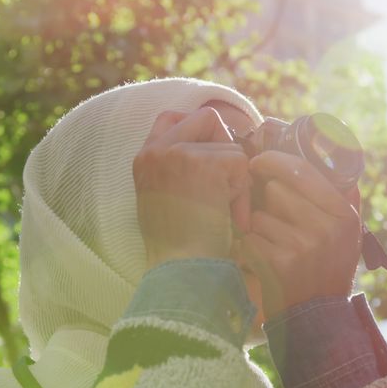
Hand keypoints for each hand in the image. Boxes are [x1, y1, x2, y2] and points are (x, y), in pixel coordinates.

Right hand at [133, 107, 251, 269]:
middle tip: (228, 179)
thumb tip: (215, 152)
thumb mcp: (165, 200)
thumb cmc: (179, 249)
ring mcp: (176, 152)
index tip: (213, 155)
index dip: (200, 131)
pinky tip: (230, 216)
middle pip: (205, 117)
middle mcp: (155, 150)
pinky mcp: (201, 162)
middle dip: (225, 145)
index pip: (170, 118)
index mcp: (144, 159)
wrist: (181, 269)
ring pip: (229, 145)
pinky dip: (242, 192)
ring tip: (225, 211)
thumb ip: (177, 171)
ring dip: (236, 179)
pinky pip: (240, 162)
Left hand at [237, 151, 361, 317]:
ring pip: (259, 216)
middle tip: (279, 222)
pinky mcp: (278, 263)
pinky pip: (249, 239)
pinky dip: (250, 249)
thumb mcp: (350, 234)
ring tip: (277, 248)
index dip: (275, 160)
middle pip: (275, 190)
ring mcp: (301, 246)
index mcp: (343, 214)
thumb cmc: (330, 270)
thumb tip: (335, 159)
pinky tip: (266, 262)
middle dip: (270, 204)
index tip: (259, 162)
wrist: (318, 319)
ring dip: (260, 229)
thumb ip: (345, 198)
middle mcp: (325, 228)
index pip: (303, 171)